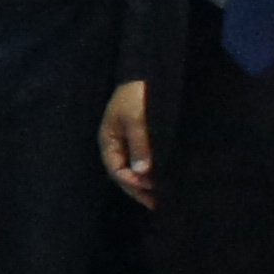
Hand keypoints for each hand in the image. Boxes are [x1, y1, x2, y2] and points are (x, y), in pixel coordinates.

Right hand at [97, 82, 154, 206]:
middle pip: (125, 173)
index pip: (116, 170)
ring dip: (147, 182)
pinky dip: (153, 171)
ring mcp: (129, 141)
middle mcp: (117, 143)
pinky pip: (144, 160)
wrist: (151, 70)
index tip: (151, 189)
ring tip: (163, 195)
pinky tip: (164, 177)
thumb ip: (140, 145)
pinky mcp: (142, 137)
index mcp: (109, 139)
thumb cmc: (138, 95)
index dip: (131, 182)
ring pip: (136, 168)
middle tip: (159, 203)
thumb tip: (142, 172)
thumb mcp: (137, 120)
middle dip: (140, 189)